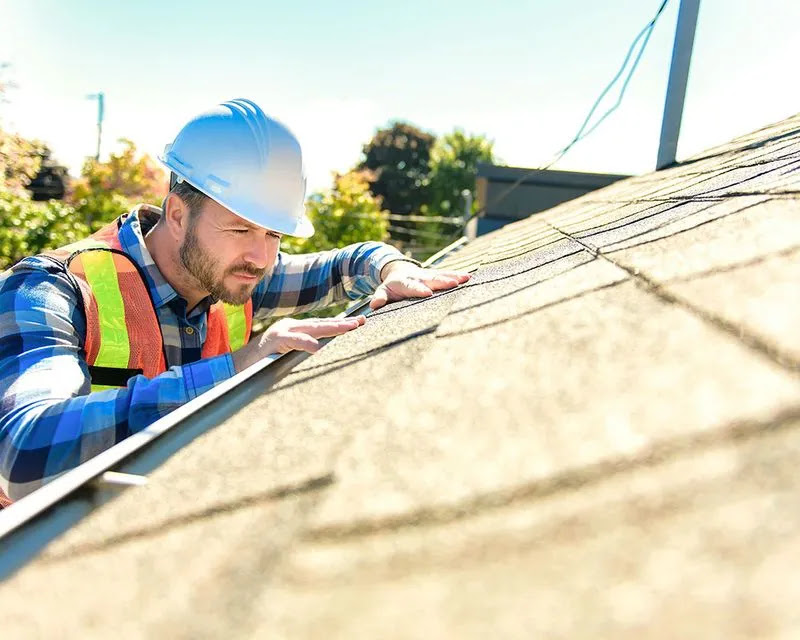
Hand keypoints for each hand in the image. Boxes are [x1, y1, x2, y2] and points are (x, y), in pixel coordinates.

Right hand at [231, 315, 365, 371]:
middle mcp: (289, 327)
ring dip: (332, 327)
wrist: (235, 369)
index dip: (340, 325)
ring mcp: (280, 332)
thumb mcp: (288, 358)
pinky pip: (292, 340)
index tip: (359, 323)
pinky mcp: (272, 341)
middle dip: (343, 323)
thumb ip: (303, 353)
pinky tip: (318, 347)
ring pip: (310, 328)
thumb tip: (322, 353)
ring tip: (350, 328)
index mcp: (294, 331)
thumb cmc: (262, 366)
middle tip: (362, 322)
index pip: (321, 326)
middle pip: (320, 324)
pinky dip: (305, 342)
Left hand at [369, 261, 470, 309]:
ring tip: (465, 278)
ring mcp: (428, 275)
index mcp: (404, 282)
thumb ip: (380, 298)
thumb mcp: (383, 291)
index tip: (428, 293)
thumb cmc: (391, 286)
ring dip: (454, 277)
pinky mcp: (436, 274)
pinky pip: (448, 274)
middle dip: (442, 281)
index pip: (412, 287)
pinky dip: (458, 275)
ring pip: (442, 275)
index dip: (419, 289)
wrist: (399, 270)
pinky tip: (469, 277)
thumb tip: (374, 306)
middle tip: (453, 284)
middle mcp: (418, 277)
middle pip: (431, 279)